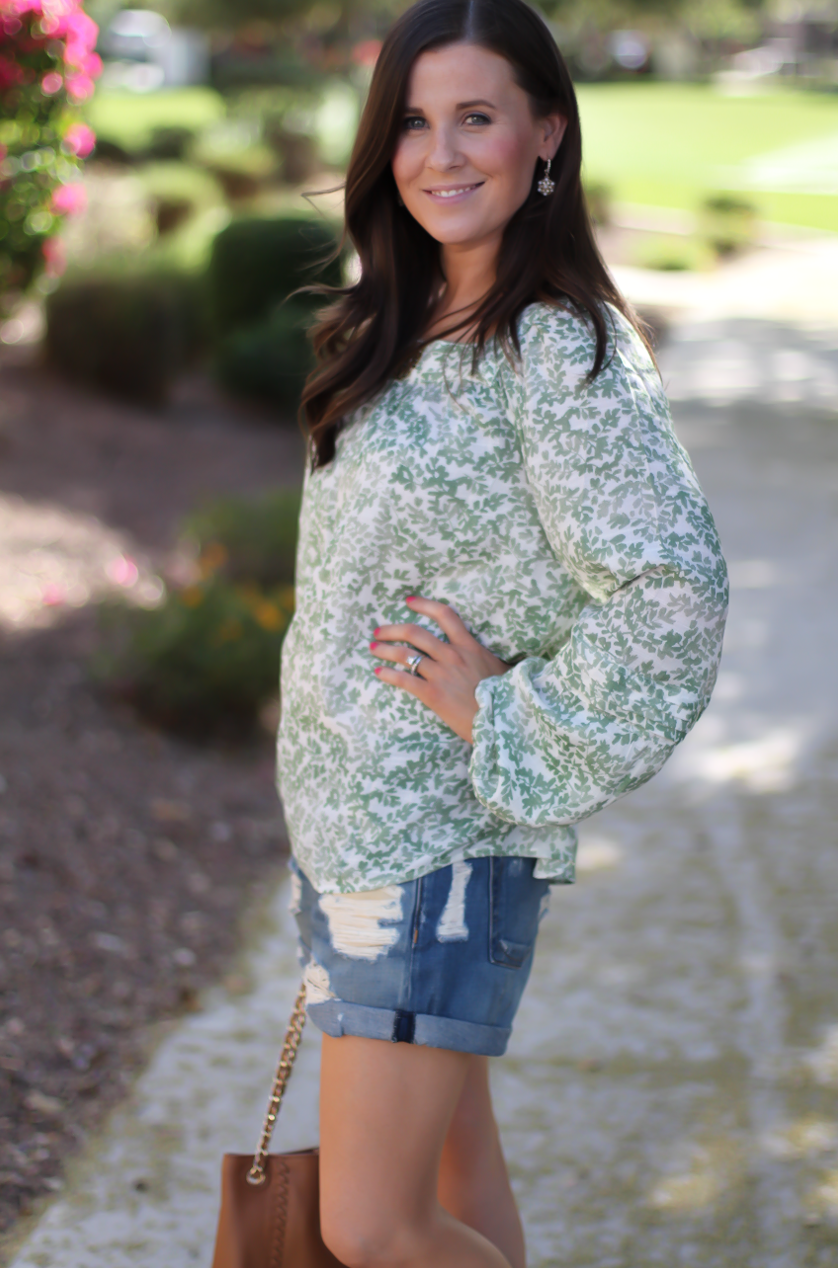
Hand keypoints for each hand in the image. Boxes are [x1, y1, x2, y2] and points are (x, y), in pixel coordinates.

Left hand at [369, 597, 510, 743]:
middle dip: (392, 629)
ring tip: (373, 648)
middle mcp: (452, 655)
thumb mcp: (500, 668)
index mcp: (469, 646)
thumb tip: (487, 656)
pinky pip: (404, 679)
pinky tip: (378, 672)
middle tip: (379, 631)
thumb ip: (487, 658)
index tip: (409, 601)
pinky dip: (388, 674)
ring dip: (385, 649)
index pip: (445, 615)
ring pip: (405, 654)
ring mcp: (441, 674)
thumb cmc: (505, 696)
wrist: (502, 720)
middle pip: (415, 632)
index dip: (424, 605)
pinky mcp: (432, 694)